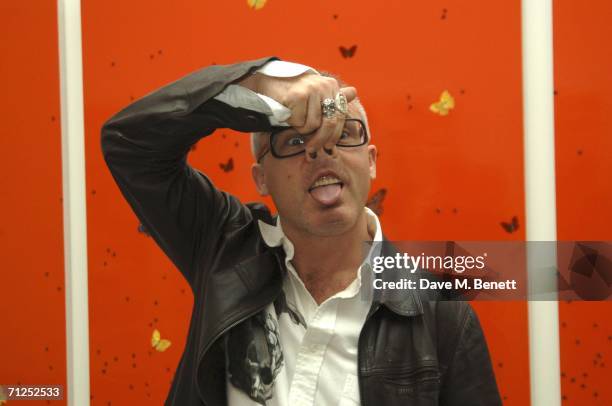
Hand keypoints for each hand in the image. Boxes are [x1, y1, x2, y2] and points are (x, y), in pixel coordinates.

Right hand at [239, 71, 356, 160]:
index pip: (340, 117)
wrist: (269, 81)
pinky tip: (287, 113)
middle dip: (321, 141)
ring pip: (313, 125)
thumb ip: (333, 96)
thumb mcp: (316, 94)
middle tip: (312, 151)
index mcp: (331, 86)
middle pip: (329, 123)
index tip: (329, 148)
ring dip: (302, 128)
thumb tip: (354, 92)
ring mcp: (311, 89)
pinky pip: (299, 122)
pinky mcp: (297, 95)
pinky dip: (292, 123)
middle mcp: (324, 86)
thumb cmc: (294, 92)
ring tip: (295, 118)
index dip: (335, 135)